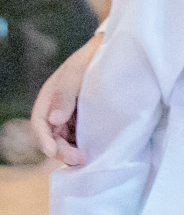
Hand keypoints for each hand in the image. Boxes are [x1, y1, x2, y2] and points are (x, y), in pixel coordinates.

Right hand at [33, 31, 97, 166]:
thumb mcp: (75, 75)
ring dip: (71, 152)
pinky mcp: (85, 121)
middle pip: (51, 138)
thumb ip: (64, 96)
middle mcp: (56, 111)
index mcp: (48, 99)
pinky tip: (92, 153)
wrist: (114, 54)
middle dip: (61, 151)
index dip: (44, 141)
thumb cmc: (91, 60)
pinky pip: (78, 138)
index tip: (53, 152)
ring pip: (64, 141)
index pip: (39, 124)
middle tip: (79, 159)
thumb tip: (54, 120)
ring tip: (86, 160)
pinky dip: (82, 147)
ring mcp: (71, 117)